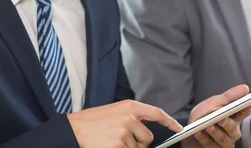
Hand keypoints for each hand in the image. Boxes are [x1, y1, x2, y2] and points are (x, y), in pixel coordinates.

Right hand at [68, 100, 182, 147]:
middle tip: (121, 140)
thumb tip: (144, 129)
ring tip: (110, 141)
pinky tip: (108, 146)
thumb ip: (130, 118)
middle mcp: (130, 118)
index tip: (178, 128)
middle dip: (139, 143)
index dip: (169, 121)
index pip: (156, 113)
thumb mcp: (113, 112)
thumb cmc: (91, 122)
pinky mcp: (119, 145)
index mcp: (129, 107)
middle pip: (148, 138)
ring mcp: (125, 132)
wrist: (72, 130)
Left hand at [182, 84, 250, 147]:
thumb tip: (245, 88)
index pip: (244, 112)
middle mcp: (232, 130)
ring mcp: (225, 142)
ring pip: (223, 139)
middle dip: (227, 124)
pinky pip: (211, 145)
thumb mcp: (214, 102)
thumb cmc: (204, 114)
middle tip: (221, 119)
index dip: (246, 109)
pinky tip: (198, 132)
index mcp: (234, 116)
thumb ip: (229, 97)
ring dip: (214, 132)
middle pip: (233, 128)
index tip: (248, 104)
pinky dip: (203, 138)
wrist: (190, 130)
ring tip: (207, 126)